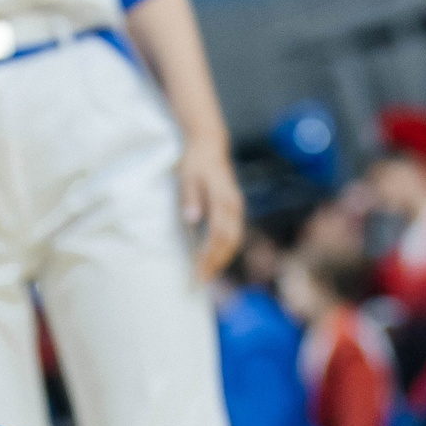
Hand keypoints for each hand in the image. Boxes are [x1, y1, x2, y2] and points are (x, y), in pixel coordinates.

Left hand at [178, 137, 245, 279]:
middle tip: (202, 281)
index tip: (198, 271)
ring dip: (222, 259)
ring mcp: (236, 207)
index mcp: (223, 198)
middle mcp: (234, 205)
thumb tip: (191, 219)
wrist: (210, 144)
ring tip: (208, 276)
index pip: (218, 234)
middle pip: (229, 241)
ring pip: (234, 240)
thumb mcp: (188, 176)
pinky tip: (216, 260)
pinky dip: (226, 250)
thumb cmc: (196, 161)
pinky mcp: (235, 208)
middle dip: (217, 263)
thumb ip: (191, 198)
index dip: (210, 255)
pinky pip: (234, 234)